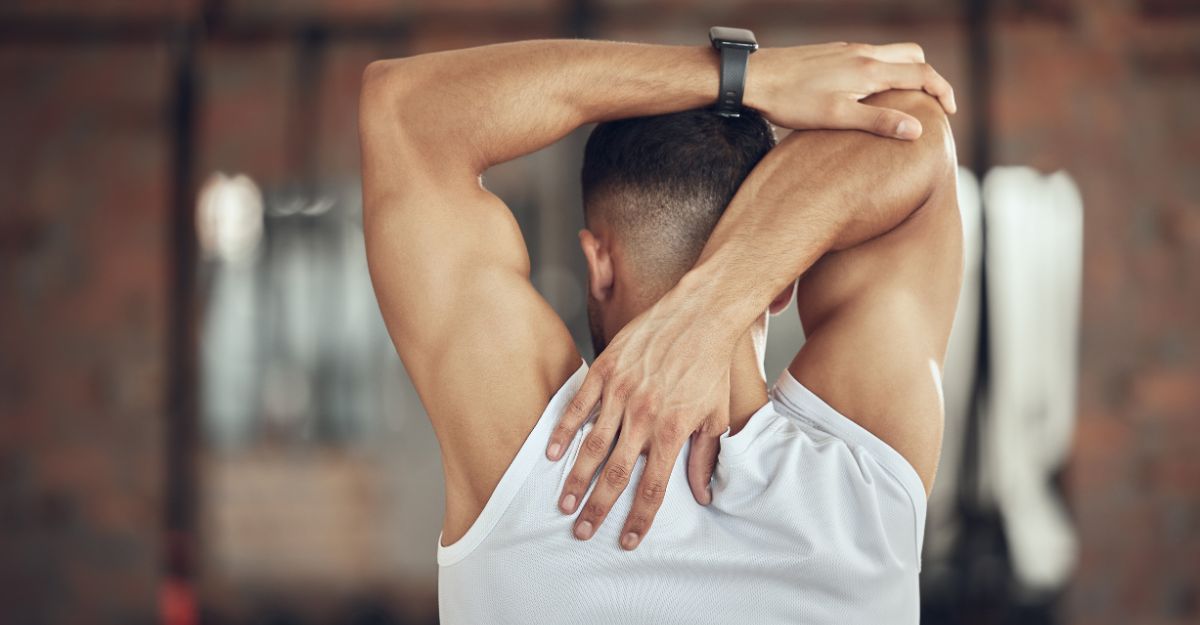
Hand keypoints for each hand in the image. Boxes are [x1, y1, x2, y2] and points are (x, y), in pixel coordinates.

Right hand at [546, 272, 741, 549]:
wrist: (699, 314)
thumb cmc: (709, 366)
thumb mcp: (715, 416)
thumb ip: (705, 458)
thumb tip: (704, 496)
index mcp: (672, 430)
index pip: (652, 487)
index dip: (638, 518)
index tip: (627, 541)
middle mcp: (643, 415)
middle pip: (616, 473)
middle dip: (597, 507)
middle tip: (581, 531)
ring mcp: (621, 391)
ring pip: (593, 444)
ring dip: (577, 477)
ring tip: (564, 502)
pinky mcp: (605, 370)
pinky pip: (579, 406)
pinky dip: (564, 431)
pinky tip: (553, 454)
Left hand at [745, 41, 956, 138]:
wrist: (754, 77)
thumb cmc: (792, 100)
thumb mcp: (836, 117)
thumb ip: (877, 122)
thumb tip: (917, 129)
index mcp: (869, 69)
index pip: (921, 73)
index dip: (942, 90)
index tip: (950, 111)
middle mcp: (862, 53)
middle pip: (912, 55)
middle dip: (929, 77)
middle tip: (934, 103)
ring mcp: (847, 50)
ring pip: (891, 54)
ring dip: (906, 72)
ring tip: (905, 100)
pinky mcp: (833, 54)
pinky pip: (871, 57)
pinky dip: (884, 71)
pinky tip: (871, 94)